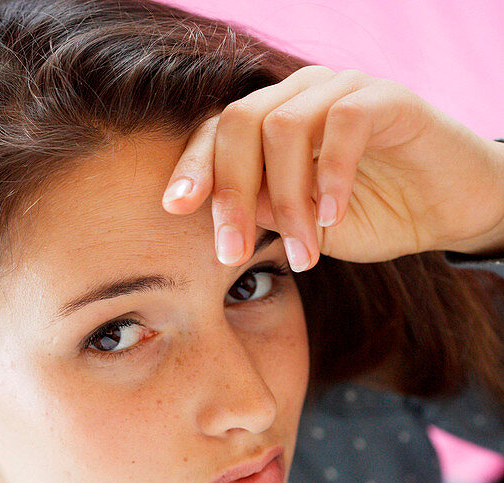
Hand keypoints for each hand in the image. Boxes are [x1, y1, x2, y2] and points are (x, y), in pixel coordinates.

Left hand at [161, 65, 503, 271]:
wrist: (446, 208)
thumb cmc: (372, 215)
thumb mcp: (303, 227)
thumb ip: (264, 214)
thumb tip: (218, 220)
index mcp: (273, 122)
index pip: (218, 133)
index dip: (193, 168)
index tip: (175, 210)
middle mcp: (301, 95)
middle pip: (240, 124)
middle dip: (230, 194)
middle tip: (234, 253)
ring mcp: (343, 90)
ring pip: (284, 127)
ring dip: (288, 201)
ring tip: (304, 254)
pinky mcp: (387, 98)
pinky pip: (344, 124)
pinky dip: (331, 177)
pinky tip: (332, 218)